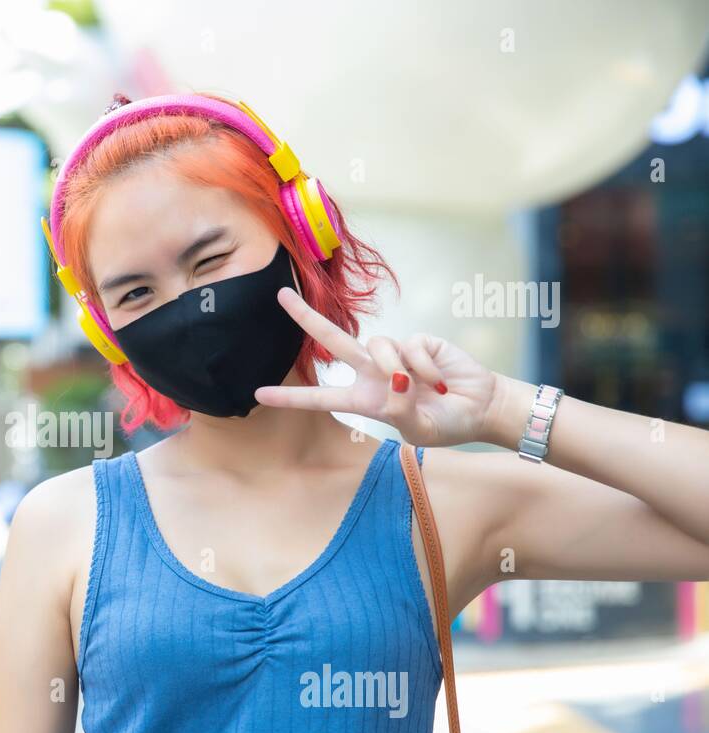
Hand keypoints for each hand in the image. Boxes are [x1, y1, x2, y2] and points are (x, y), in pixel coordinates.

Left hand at [254, 287, 501, 447]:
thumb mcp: (420, 430)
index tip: (259, 394)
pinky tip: (439, 379)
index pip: (320, 397)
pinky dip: (425, 366)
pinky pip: (411, 346)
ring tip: (422, 388)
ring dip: (399, 368)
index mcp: (364, 401)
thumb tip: (392, 381)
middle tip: (281, 295)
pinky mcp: (418, 340)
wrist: (481, 408)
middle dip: (307, 317)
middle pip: (332, 342)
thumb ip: (400, 411)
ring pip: (377, 345)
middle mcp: (372, 374)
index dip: (291, 396)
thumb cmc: (447, 424)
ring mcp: (393, 354)